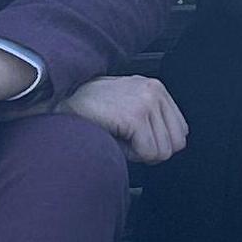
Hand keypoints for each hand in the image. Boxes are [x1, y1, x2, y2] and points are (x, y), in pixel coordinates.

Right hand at [63, 74, 188, 163]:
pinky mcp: (136, 116)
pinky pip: (148, 153)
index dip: (157, 143)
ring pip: (163, 152)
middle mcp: (154, 90)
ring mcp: (146, 102)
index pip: (180, 132)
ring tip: (117, 134)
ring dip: (138, 152)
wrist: (61, 102)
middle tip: (125, 138)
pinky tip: (114, 136)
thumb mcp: (128, 105)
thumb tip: (171, 145)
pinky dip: (130, 154)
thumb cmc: (90, 108)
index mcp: (156, 88)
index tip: (134, 136)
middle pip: (176, 144)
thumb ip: (152, 118)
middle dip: (150, 150)